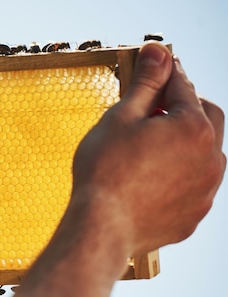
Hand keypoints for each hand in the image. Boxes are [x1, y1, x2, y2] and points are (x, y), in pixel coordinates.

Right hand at [71, 42, 225, 255]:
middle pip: (206, 117)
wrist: (101, 228)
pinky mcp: (194, 214)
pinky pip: (194, 185)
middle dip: (183, 106)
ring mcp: (206, 189)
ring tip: (148, 149)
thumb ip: (146, 83)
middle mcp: (211, 157)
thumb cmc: (105, 173)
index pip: (183, 87)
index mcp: (194, 128)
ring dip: (184, 142)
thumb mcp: (121, 118)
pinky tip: (149, 179)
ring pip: (204, 153)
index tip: (154, 67)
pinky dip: (179, 175)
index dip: (165, 74)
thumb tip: (159, 52)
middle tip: (152, 109)